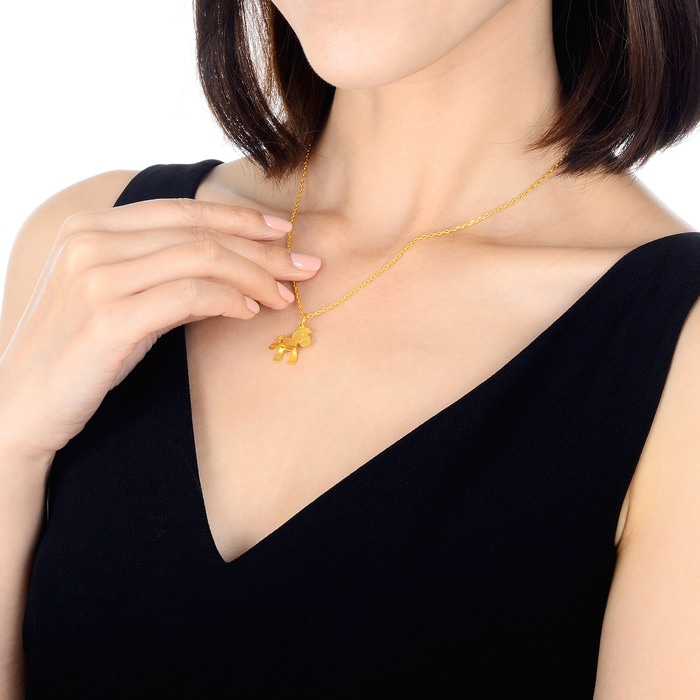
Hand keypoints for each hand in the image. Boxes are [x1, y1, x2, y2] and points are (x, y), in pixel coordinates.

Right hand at [0, 197, 318, 461]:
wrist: (23, 406)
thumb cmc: (79, 352)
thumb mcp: (119, 300)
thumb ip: (165, 276)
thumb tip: (236, 274)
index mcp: (90, 227)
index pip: (182, 210)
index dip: (239, 216)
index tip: (283, 229)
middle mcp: (90, 241)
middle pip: (199, 233)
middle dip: (262, 248)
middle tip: (305, 266)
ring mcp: (96, 276)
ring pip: (200, 259)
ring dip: (255, 276)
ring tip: (284, 297)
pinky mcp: (107, 317)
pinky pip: (189, 295)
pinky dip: (229, 300)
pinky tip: (250, 312)